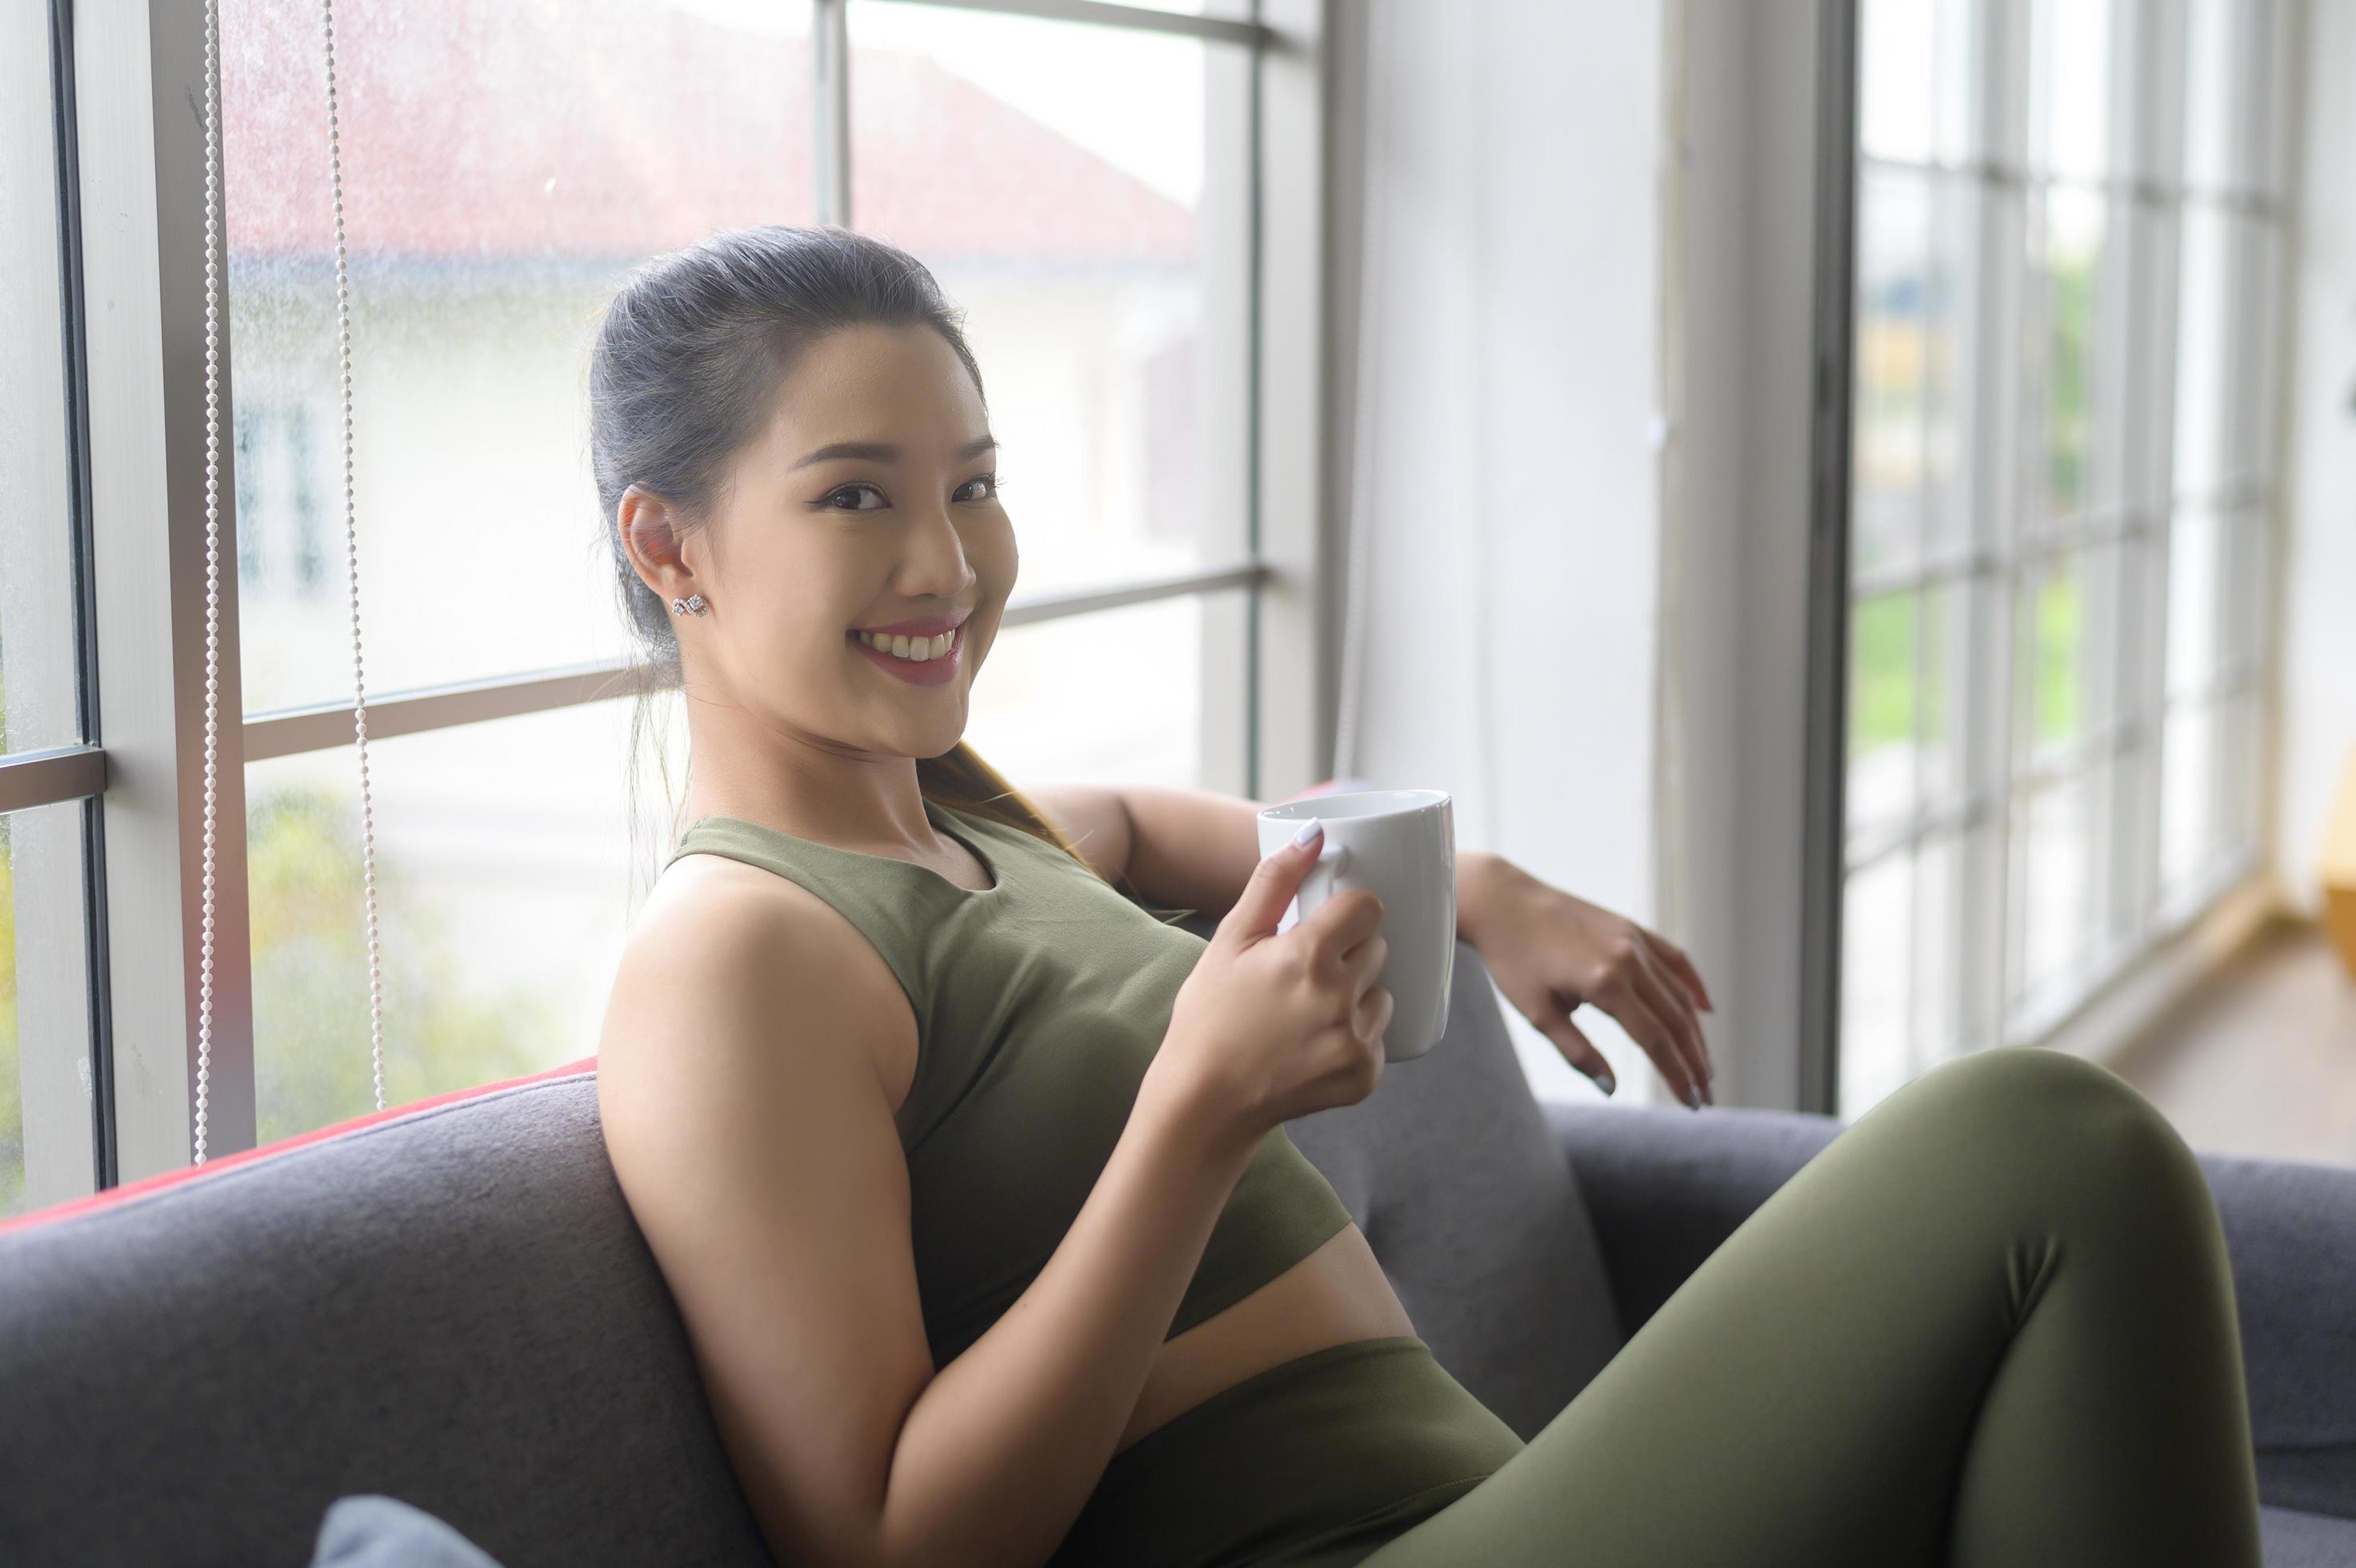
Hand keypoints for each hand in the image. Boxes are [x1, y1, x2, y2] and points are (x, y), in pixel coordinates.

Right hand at [1144, 820, 1393, 1149]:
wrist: (1205, 1101)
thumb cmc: (1210, 1015)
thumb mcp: (1230, 941)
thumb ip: (1274, 882)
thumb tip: (1315, 833)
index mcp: (1306, 956)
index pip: (1366, 908)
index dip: (1346, 913)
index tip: (1325, 926)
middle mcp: (1338, 998)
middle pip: (1377, 947)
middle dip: (1348, 953)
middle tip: (1304, 973)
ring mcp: (1354, 1041)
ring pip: (1381, 992)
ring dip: (1356, 995)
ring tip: (1307, 1012)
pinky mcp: (1364, 1076)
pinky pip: (1378, 1036)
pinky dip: (1354, 1037)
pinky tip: (1314, 1044)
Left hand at [1463, 859, 1715, 1107]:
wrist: (1503, 902)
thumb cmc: (1513, 960)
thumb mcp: (1538, 1013)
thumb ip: (1577, 1052)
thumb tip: (1612, 1089)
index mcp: (1605, 983)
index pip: (1655, 1040)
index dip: (1677, 1075)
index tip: (1692, 1103)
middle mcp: (1629, 959)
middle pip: (1676, 1020)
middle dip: (1695, 1061)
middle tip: (1706, 1094)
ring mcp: (1634, 940)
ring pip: (1679, 993)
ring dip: (1696, 1032)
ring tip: (1704, 1065)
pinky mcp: (1631, 928)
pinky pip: (1674, 959)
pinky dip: (1692, 985)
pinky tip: (1704, 1009)